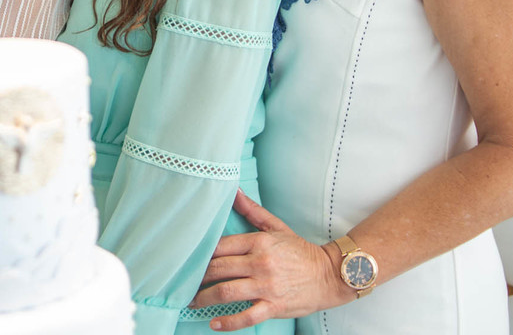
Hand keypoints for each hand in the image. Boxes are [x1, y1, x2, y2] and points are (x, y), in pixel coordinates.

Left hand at [189, 190, 351, 330]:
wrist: (329, 275)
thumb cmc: (300, 251)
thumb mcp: (276, 227)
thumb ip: (251, 210)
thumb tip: (233, 190)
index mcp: (258, 242)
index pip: (221, 246)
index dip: (201, 253)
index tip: (188, 259)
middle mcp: (260, 263)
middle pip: (219, 268)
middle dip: (197, 277)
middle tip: (184, 281)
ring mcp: (266, 286)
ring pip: (227, 291)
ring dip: (204, 298)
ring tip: (191, 302)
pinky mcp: (273, 306)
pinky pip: (247, 316)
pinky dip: (228, 322)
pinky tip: (214, 323)